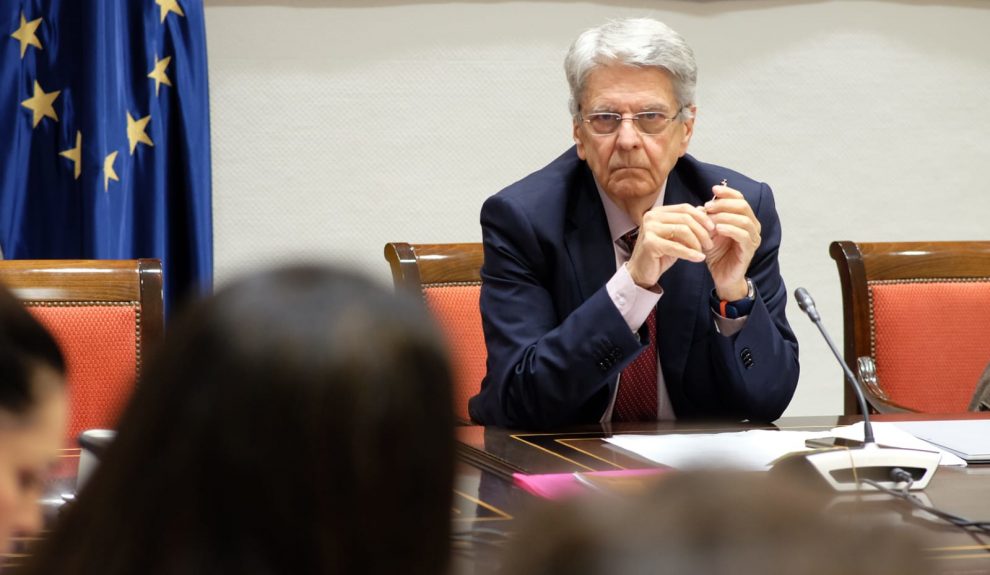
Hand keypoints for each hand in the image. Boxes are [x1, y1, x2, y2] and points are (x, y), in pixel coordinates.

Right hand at [626, 204, 713, 288]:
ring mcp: (649, 229)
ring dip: (697, 242)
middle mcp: (652, 217)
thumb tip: (704, 210)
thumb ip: (687, 224)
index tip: (713, 228)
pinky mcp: (650, 243)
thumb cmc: (660, 254)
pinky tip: (699, 258)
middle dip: (702, 231)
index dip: (701, 217)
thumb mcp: (676, 236)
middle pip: (685, 218)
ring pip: (683, 230)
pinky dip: (690, 253)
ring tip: (703, 252)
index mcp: (658, 212)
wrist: (642, 272)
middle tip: (710, 244)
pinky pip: (676, 247)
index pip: (685, 208)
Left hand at [704, 184, 760, 299]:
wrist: (722, 276)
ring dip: (725, 216)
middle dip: (724, 204)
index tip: (713, 189)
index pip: (740, 199)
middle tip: (707, 206)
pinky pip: (743, 235)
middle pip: (743, 206)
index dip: (728, 192)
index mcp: (744, 219)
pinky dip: (730, 229)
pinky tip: (718, 228)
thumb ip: (708, 219)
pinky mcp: (750, 250)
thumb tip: (700, 207)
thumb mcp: (709, 233)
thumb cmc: (717, 254)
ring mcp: (753, 238)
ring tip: (710, 219)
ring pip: (744, 219)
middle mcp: (753, 226)